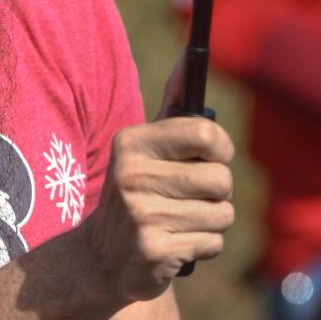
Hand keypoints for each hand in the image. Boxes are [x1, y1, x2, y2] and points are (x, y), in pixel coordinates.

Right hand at [84, 83, 234, 303]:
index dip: (222, 148)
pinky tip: (176, 244)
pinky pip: (213, 243)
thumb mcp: (143, 152)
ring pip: (222, 213)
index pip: (205, 133)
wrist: (98, 261)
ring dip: (211, 222)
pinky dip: (203, 247)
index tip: (215, 156)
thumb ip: (170, 112)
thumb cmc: (135, 194)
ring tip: (182, 222)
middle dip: (217, 193)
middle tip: (191, 199)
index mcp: (131, 143)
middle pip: (220, 178)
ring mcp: (141, 216)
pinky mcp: (154, 251)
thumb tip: (188, 58)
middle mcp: (132, 176)